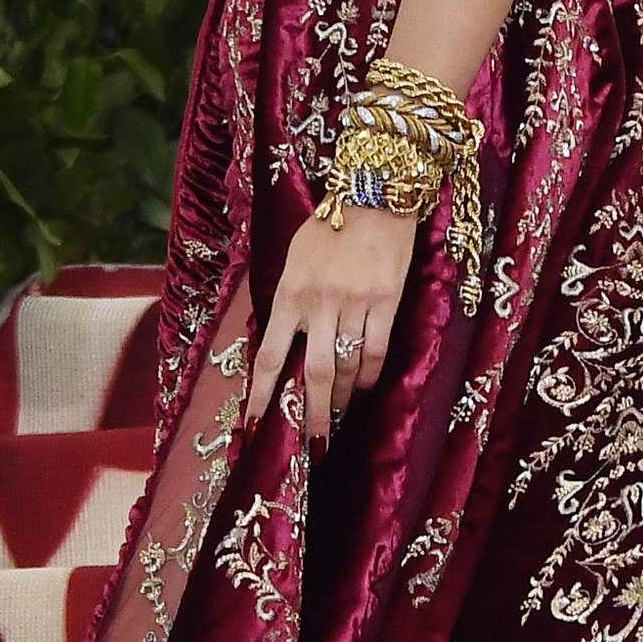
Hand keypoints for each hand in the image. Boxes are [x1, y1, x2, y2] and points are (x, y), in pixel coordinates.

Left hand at [247, 203, 414, 439]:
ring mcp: (354, 304)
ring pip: (345, 367)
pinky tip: (362, 389)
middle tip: (313, 444)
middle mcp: (318, 303)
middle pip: (311, 374)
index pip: (269, 355)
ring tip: (336, 419)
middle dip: (310, 415)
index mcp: (289, 294)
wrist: (373, 197)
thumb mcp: (294, 261)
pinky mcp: (385, 301)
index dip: (262, 394)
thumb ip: (287, 302)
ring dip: (340, 400)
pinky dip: (367, 377)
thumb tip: (282, 345)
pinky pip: (375, 351)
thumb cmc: (328, 228)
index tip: (257, 425)